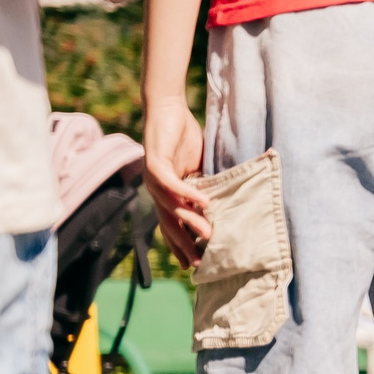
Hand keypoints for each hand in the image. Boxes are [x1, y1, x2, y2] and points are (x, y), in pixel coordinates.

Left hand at [143, 95, 210, 265]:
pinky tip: (203, 201)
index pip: (172, 225)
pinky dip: (187, 193)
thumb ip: (204, 185)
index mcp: (166, 193)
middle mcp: (156, 190)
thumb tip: (219, 204)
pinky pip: (171, 183)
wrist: (166, 109)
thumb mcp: (198, 167)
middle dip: (183, 243)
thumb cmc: (183, 136)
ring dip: (190, 220)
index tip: (191, 264)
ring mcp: (154, 178)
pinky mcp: (155, 162)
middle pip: (169, 223)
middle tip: (197, 261)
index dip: (180, 244)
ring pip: (171, 206)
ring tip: (208, 233)